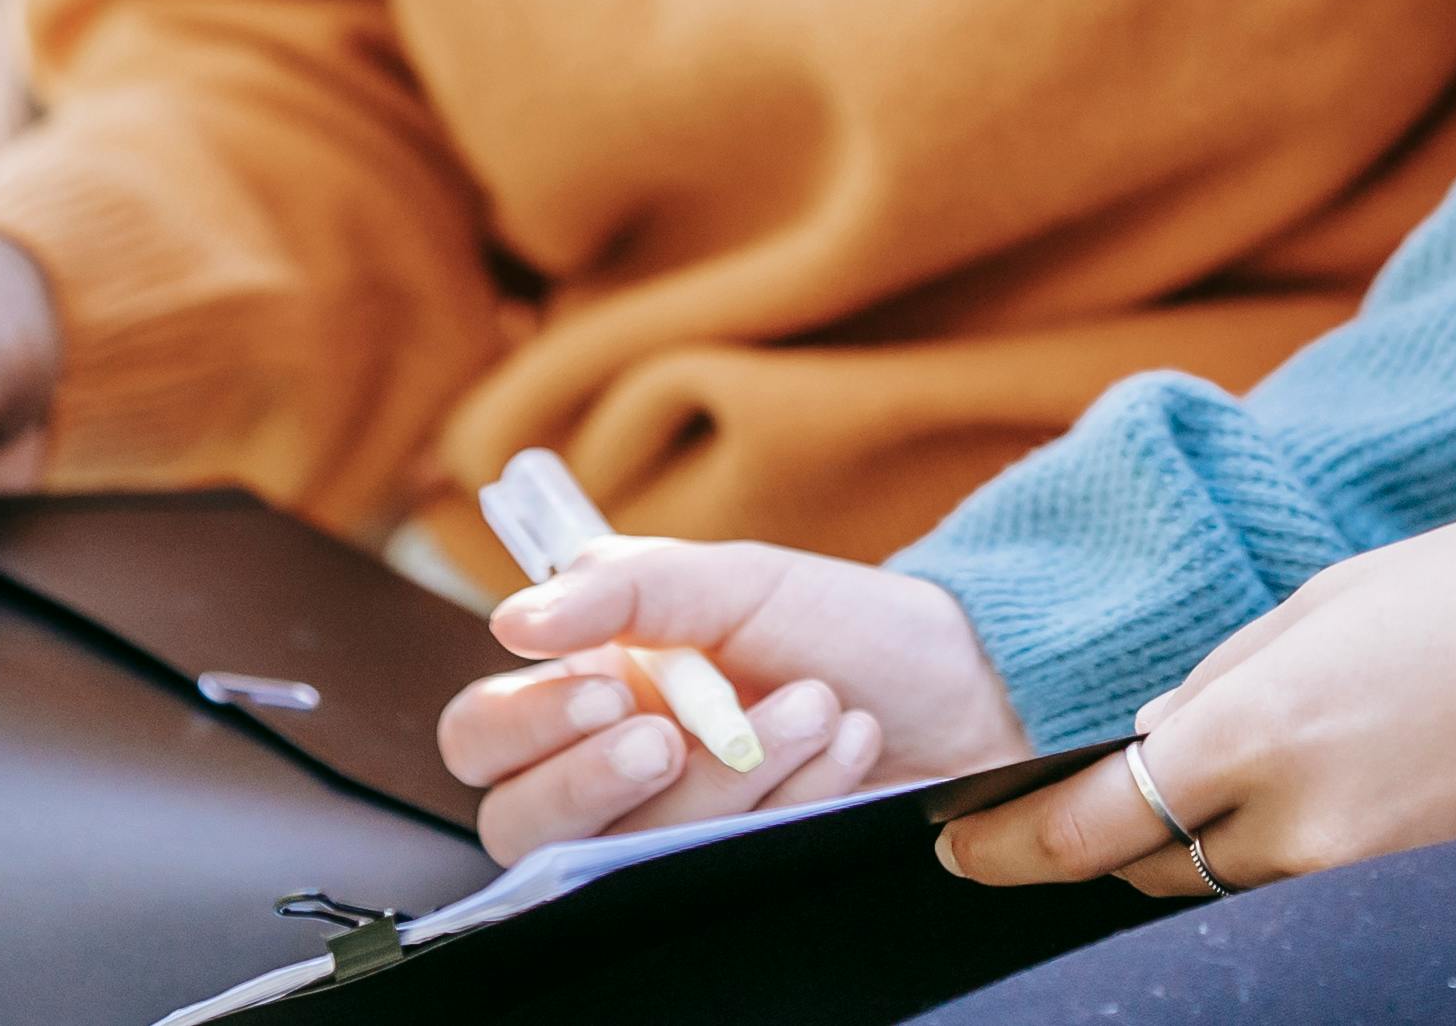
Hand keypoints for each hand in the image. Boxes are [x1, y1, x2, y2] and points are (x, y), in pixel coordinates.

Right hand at [444, 539, 1030, 863]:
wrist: (972, 689)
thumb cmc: (848, 626)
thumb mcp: (740, 579)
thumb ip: (625, 589)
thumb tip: (514, 619)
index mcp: (593, 683)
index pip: (483, 732)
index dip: (525, 722)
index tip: (608, 688)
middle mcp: (614, 769)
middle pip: (518, 821)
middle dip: (595, 783)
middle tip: (673, 738)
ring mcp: (673, 833)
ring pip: (624, 852)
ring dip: (726, 778)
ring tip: (813, 708)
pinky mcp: (733, 876)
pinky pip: (711, 875)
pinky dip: (785, 806)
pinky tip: (844, 749)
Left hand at [939, 500, 1455, 897]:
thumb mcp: (1330, 601)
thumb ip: (1223, 680)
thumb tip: (1145, 741)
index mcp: (1261, 725)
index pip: (1087, 821)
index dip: (1006, 842)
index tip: (955, 841)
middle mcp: (1299, 827)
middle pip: (1144, 865)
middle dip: (1095, 837)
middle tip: (1047, 809)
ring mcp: (1359, 880)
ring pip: (1221, 888)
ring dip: (1189, 846)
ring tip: (1187, 791)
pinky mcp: (1413, 900)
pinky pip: (1299, 898)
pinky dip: (1270, 862)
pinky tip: (1282, 809)